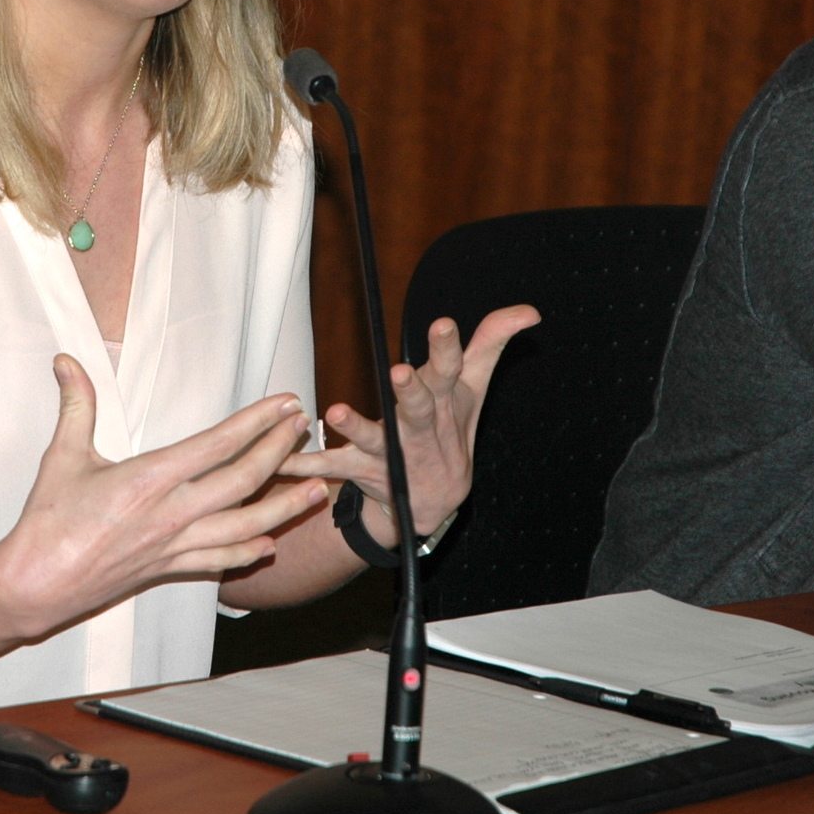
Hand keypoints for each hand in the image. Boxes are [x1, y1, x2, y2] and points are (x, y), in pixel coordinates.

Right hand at [0, 355, 326, 639]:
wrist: (34, 585)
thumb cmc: (47, 522)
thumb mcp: (61, 456)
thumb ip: (76, 405)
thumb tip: (65, 360)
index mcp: (150, 478)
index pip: (218, 444)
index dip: (256, 422)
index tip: (284, 404)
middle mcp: (171, 513)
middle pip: (243, 481)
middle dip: (279, 452)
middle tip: (303, 429)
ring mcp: (174, 545)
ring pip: (244, 525)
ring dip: (284, 507)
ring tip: (316, 492)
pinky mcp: (168, 569)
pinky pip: (218, 560)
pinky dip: (248, 551)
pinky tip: (269, 544)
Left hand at [278, 304, 539, 545]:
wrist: (433, 503)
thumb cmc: (451, 430)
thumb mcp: (475, 387)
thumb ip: (493, 342)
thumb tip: (529, 310)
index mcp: (447, 404)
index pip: (451, 371)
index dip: (448, 349)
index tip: (442, 324)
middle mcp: (421, 431)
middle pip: (418, 409)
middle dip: (410, 392)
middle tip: (398, 372)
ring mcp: (393, 455)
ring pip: (375, 441)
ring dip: (357, 427)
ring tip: (337, 412)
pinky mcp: (363, 472)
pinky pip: (332, 468)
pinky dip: (307, 464)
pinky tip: (285, 459)